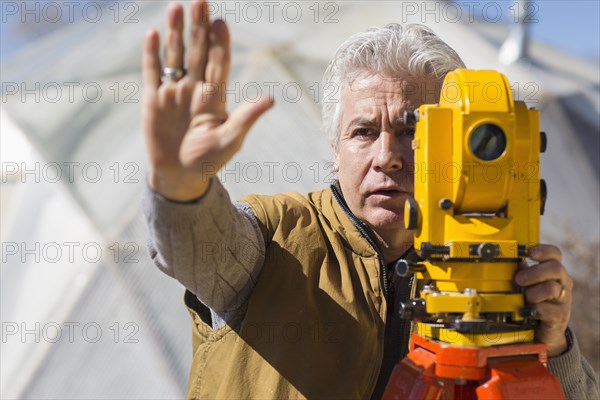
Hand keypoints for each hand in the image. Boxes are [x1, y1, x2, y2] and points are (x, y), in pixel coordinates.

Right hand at [142, 0, 273, 200]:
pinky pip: (152, 72)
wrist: (179, 175)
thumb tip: (270, 99)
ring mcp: (173, 92)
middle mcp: (194, 88)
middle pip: (197, 52)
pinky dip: (151, 54)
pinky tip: (153, 34)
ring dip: (175, 33)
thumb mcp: (229, 140)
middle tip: (200, 1)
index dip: (220, 43)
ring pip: (175, 55)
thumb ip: (245, 118)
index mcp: (214, 96)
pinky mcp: (153, 99)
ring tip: (177, 7)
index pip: (218, 63)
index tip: (221, 22)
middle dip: (198, 27)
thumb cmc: (208, 160)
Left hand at [515, 244, 572, 356]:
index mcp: (554, 271)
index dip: (544, 250)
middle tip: (519, 280)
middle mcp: (562, 282)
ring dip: (533, 293)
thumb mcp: (525, 284)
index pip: (555, 254)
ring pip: (552, 288)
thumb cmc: (532, 301)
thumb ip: (521, 271)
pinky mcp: (561, 316)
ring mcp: (564, 299)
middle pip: (555, 268)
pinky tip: (528, 311)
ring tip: (524, 298)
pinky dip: (536, 309)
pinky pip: (549, 309)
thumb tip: (508, 260)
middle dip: (534, 272)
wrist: (542, 330)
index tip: (529, 252)